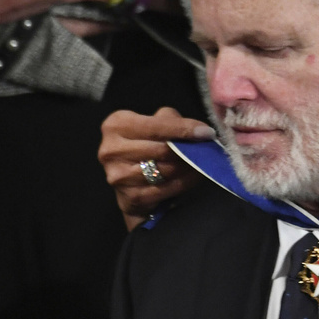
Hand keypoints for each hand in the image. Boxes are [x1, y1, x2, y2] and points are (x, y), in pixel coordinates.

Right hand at [98, 107, 215, 229]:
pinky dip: (184, 182)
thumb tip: (200, 131)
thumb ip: (172, 121)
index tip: (207, 132)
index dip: (184, 129)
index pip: (157, 125)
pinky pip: (166, 189)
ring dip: (189, 167)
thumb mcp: (156, 124)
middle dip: (189, 150)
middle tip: (206, 150)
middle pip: (162, 149)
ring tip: (201, 162)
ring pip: (166, 170)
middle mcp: (111, 150)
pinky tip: (194, 176)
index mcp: (116, 125)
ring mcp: (117, 176)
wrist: (133, 181)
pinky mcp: (129, 197)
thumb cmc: (147, 145)